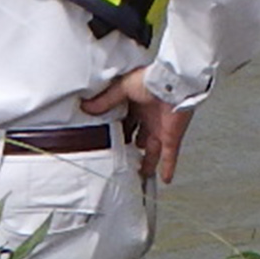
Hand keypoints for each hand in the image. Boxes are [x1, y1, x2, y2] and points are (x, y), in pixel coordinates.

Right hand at [81, 65, 193, 184]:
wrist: (173, 83)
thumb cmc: (152, 80)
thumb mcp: (122, 88)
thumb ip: (106, 100)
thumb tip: (87, 107)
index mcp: (137, 106)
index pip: (125, 123)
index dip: (116, 132)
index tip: (107, 141)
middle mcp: (149, 119)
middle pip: (138, 139)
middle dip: (130, 149)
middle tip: (121, 159)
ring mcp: (160, 130)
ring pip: (152, 152)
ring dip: (147, 163)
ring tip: (138, 174)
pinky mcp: (171, 137)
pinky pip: (169, 157)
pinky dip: (167, 168)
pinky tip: (165, 178)